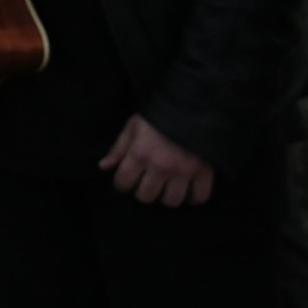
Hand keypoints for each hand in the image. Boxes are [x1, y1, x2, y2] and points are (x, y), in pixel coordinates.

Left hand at [99, 114, 213, 206]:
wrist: (191, 105)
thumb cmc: (158, 116)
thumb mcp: (133, 127)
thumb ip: (118, 148)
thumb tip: (104, 167)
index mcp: (139, 153)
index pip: (123, 183)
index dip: (121, 184)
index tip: (126, 180)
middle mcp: (160, 166)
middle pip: (146, 196)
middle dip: (143, 191)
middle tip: (146, 183)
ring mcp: (183, 171)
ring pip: (171, 201)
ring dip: (166, 197)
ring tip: (166, 187)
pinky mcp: (204, 172)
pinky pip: (199, 197)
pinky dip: (193, 198)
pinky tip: (187, 191)